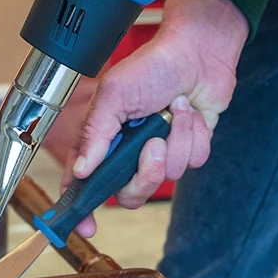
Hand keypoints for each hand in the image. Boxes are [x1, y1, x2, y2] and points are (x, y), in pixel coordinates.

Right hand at [60, 0, 248, 236]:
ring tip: (175, 109)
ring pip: (168, 176)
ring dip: (176, 140)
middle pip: (130, 192)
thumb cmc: (151, 66)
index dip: (81, 208)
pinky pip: (194, 161)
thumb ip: (95, 133)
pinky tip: (191, 112)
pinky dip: (195, 136)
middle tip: (153, 146)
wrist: (198, 52)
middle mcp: (129, 150)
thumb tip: (80, 171)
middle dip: (146, 173)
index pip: (84, 183)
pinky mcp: (188, 147)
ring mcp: (160, 150)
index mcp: (103, 138)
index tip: (85, 226)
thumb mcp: (114, 95)